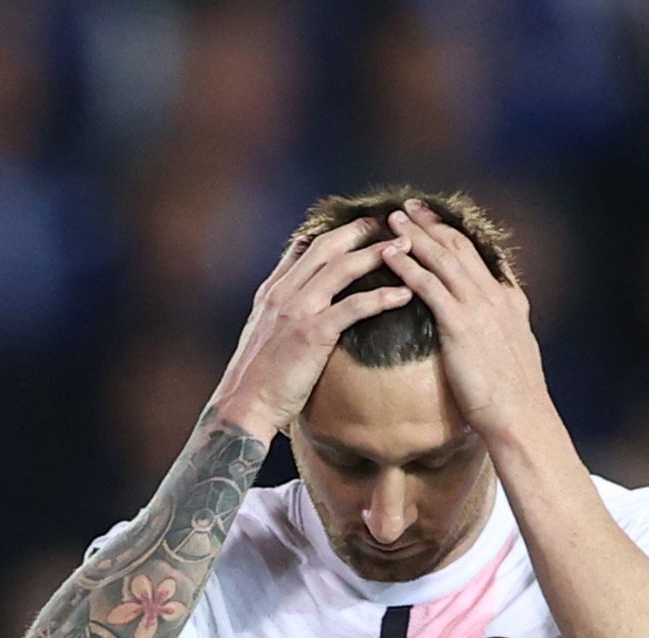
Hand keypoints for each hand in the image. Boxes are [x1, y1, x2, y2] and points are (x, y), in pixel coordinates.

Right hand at [211, 218, 414, 438]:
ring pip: (342, 268)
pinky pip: (354, 307)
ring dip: (377, 253)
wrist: (243, 405)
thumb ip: (279, 310)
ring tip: (405, 247)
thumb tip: (300, 299)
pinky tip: (405, 294)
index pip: (304, 248)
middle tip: (388, 223)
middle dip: (360, 231)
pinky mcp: (312, 333)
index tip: (360, 226)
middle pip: (326, 247)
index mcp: (272, 292)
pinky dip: (382, 296)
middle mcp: (283, 293)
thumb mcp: (261, 333)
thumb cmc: (256, 378)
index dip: (335, 233)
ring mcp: (297, 311)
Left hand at [379, 199, 550, 439]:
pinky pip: (428, 286)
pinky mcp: (461, 324)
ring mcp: (480, 307)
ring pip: (442, 259)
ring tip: (392, 219)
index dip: (454, 234)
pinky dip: (407, 266)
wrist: (521, 416)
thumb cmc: (512, 396)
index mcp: (510, 300)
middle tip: (408, 206)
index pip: (479, 256)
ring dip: (415, 235)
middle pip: (459, 247)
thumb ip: (500, 329)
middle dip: (432, 224)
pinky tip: (388, 254)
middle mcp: (496, 296)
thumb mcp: (512, 352)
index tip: (435, 220)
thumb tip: (487, 325)